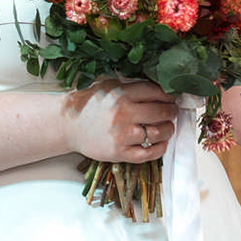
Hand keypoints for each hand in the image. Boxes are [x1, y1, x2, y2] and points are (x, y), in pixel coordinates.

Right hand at [63, 78, 177, 161]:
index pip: (157, 92)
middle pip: (161, 112)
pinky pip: (148, 153)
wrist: (67, 125)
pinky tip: (161, 143)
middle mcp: (123, 113)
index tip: (172, 98)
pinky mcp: (119, 153)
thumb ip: (132, 86)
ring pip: (158, 133)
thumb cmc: (90, 104)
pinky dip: (159, 148)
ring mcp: (122, 135)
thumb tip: (162, 88)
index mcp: (121, 93)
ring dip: (168, 130)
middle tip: (172, 112)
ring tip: (168, 127)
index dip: (169, 95)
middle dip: (172, 112)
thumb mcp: (109, 86)